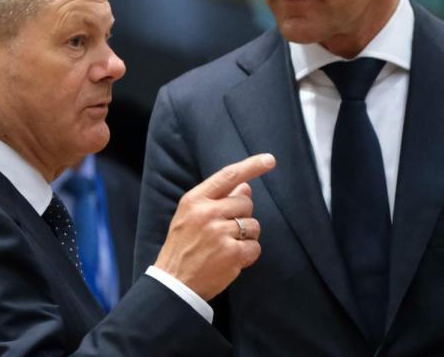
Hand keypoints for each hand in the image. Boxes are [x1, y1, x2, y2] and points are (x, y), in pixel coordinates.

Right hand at [154, 153, 274, 299]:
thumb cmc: (183, 248)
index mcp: (194, 200)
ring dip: (246, 237)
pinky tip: (232, 260)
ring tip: (226, 247)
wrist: (174, 284)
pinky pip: (255, 247)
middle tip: (226, 231)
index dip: (252, 166)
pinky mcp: (231, 254)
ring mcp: (219, 233)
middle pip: (246, 202)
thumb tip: (246, 186)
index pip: (228, 176)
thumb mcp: (191, 217)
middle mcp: (207, 213)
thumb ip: (217, 200)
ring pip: (253, 225)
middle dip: (243, 216)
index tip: (269, 159)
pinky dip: (248, 254)